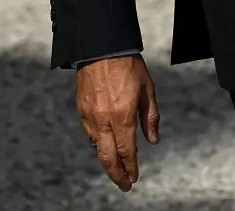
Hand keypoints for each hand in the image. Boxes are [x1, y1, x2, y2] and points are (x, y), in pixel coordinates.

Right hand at [76, 54, 159, 191]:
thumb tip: (153, 140)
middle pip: (108, 157)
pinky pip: (88, 133)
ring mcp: (90, 116)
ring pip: (96, 147)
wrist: (102, 48)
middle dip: (116, 175)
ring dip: (106, 161)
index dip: (131, 168)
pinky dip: (96, 144)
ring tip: (115, 169)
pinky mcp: (81, 109)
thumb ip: (150, 117)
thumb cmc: (129, 66)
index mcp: (123, 116)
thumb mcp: (147, 90)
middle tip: (124, 185)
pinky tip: (103, 145)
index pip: (127, 151)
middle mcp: (104, 120)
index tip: (134, 178)